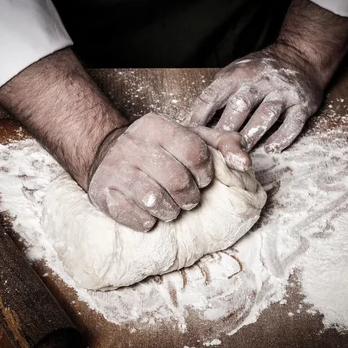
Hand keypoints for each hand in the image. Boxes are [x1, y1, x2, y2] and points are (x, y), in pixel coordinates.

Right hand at [88, 113, 249, 231]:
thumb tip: (244, 163)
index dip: (205, 173)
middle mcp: (133, 144)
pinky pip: (136, 218)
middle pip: (178, 180)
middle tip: (188, 199)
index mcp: (157, 126)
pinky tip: (149, 213)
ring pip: (155, 201)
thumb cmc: (160, 151)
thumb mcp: (192, 138)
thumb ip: (224, 144)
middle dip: (190, 197)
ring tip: (169, 207)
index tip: (202, 179)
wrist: (109, 156)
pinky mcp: (103, 193)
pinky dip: (148, 221)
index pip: (196, 152)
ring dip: (170, 211)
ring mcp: (115, 169)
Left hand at [188, 43, 322, 152]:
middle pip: (240, 106)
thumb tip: (193, 124)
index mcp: (237, 75)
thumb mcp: (234, 73)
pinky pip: (292, 124)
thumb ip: (217, 94)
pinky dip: (281, 139)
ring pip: (265, 115)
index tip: (192, 135)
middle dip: (226, 129)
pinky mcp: (301, 105)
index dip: (200, 117)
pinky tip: (270, 150)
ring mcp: (282, 93)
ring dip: (252, 135)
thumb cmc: (259, 72)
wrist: (300, 58)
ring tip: (240, 153)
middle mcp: (260, 81)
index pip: (213, 95)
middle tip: (215, 150)